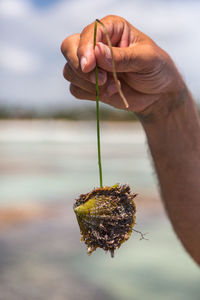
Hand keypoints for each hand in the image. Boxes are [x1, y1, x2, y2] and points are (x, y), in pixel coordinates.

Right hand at [61, 15, 185, 114]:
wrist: (158, 94)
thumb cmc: (157, 69)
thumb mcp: (146, 59)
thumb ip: (122, 57)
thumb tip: (96, 52)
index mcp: (111, 29)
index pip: (87, 33)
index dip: (85, 49)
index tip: (90, 66)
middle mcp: (96, 44)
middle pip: (68, 48)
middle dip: (80, 66)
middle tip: (101, 80)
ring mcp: (91, 65)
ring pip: (69, 71)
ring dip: (88, 83)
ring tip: (113, 86)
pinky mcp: (89, 84)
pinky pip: (75, 89)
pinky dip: (89, 94)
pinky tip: (109, 92)